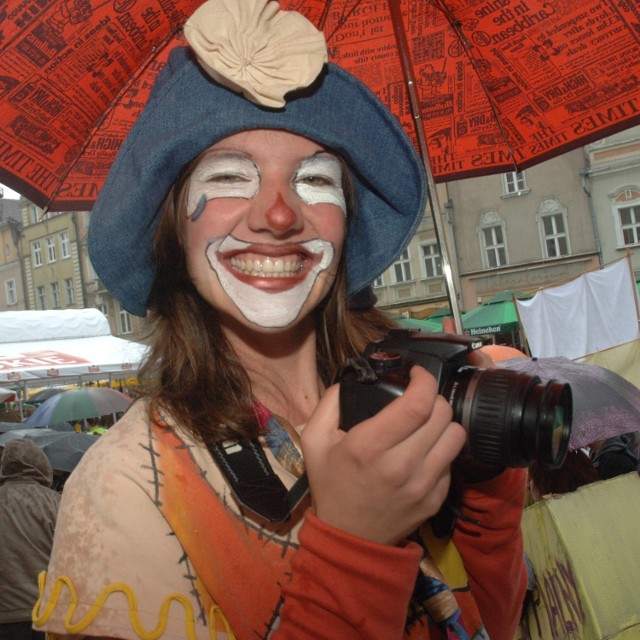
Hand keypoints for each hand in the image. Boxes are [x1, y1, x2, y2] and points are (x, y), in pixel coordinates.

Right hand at [301, 366, 466, 545]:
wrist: (349, 537)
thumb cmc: (331, 485)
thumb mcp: (314, 440)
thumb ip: (329, 402)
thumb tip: (353, 378)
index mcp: (368, 446)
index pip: (416, 404)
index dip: (424, 380)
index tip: (417, 374)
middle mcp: (401, 465)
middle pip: (442, 414)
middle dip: (433, 397)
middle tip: (419, 399)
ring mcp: (423, 485)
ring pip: (456, 435)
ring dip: (443, 422)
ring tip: (427, 423)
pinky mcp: (436, 499)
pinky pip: (452, 461)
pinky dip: (441, 449)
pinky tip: (425, 451)